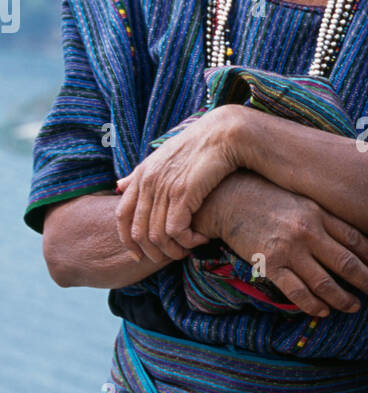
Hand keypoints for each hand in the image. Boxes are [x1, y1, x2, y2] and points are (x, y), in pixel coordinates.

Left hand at [114, 106, 242, 261]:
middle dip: (152, 252)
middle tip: (169, 258)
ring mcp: (164, 187)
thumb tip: (118, 185)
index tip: (138, 255)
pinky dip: (188, 241)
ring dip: (173, 249)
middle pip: (138, 231)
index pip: (121, 215)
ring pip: (157, 235)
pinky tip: (201, 239)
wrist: (223, 134)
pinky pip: (175, 230)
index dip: (127, 240)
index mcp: (141, 174)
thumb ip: (139, 174)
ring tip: (188, 250)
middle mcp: (148, 182)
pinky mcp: (183, 193)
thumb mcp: (161, 157)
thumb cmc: (198, 148)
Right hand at [206, 171, 367, 317]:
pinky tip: (324, 311)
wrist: (228, 198)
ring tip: (354, 306)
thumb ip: (323, 214)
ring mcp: (289, 250)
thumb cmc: (266, 196)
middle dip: (366, 280)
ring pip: (324, 282)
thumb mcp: (300, 198)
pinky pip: (296, 292)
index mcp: (318, 212)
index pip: (354, 237)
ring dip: (343, 298)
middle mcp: (307, 232)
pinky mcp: (270, 265)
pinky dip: (313, 304)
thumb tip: (347, 232)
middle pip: (346, 262)